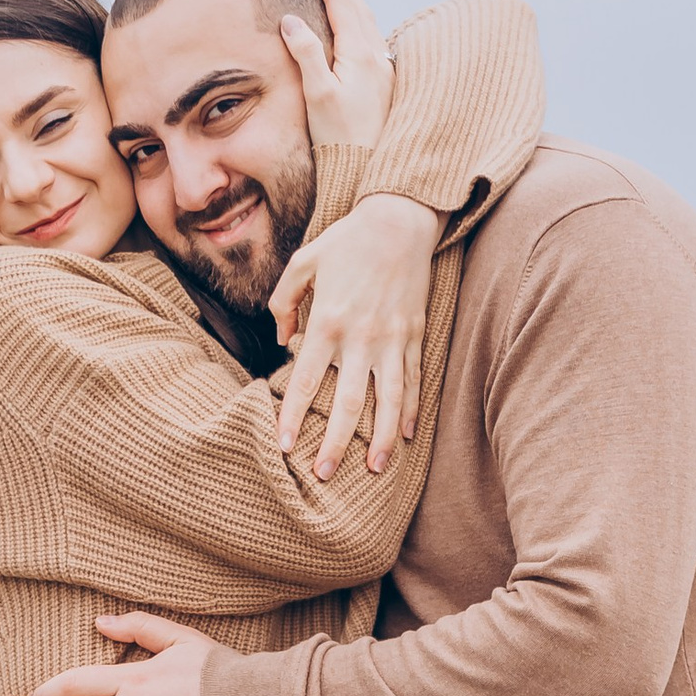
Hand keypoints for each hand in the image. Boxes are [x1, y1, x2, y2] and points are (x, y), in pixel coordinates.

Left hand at [267, 195, 435, 477]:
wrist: (400, 221)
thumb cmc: (347, 241)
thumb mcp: (303, 261)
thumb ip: (284, 301)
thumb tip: (281, 341)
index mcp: (328, 321)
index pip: (307, 380)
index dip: (292, 416)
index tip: (283, 446)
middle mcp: (361, 337)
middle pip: (348, 403)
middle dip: (335, 443)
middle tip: (323, 474)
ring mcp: (392, 340)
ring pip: (387, 401)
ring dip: (381, 439)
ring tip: (375, 469)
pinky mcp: (414, 336)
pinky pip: (413, 381)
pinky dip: (410, 411)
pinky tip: (404, 437)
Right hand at [282, 0, 391, 150]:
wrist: (368, 170)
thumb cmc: (340, 137)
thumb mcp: (318, 95)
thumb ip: (306, 54)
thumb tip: (291, 20)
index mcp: (359, 53)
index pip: (339, 2)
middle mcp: (376, 56)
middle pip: (358, 6)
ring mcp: (384, 70)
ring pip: (369, 21)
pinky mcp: (386, 84)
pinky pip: (374, 38)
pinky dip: (362, 21)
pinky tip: (359, 26)